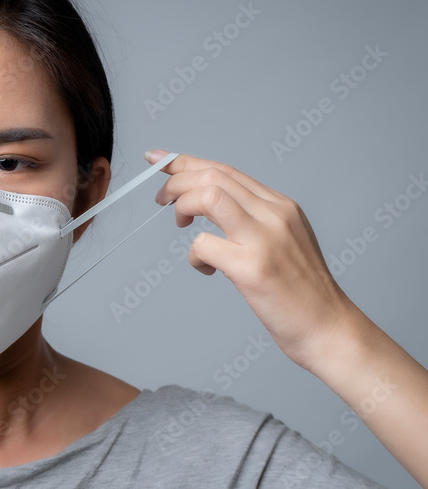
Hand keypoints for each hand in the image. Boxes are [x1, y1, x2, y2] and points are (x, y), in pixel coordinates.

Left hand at [145, 150, 357, 372]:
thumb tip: (208, 205)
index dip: (186, 162)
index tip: (160, 159)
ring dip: (181, 205)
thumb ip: (252, 220)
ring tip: (178, 222)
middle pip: (213, 176)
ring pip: (209, 197)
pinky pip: (203, 245)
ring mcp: (264, 239)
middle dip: (175, 181)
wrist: (329, 328)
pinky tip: (204, 268)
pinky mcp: (252, 267)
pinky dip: (192, 255)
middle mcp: (275, 215)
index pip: (226, 170)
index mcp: (281, 206)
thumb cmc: (300, 292)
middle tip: (161, 199)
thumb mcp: (284, 240)